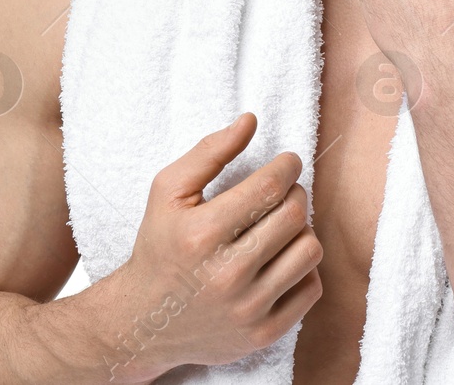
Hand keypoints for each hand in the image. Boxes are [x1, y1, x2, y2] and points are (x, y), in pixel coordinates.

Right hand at [99, 113, 321, 381]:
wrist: (142, 322)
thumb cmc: (160, 247)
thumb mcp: (167, 192)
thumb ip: (209, 151)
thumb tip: (251, 120)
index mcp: (201, 234)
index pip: (270, 187)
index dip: (288, 166)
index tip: (287, 163)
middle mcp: (226, 275)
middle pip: (295, 215)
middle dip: (294, 194)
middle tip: (280, 193)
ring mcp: (247, 309)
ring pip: (310, 250)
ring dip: (301, 231)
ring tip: (278, 228)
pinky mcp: (263, 334)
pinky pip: (311, 288)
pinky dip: (302, 269)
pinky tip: (278, 261)